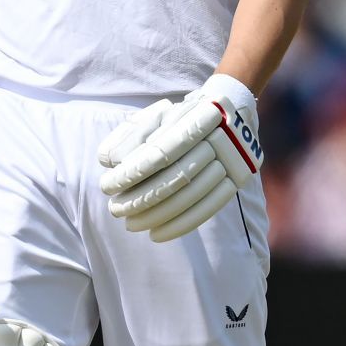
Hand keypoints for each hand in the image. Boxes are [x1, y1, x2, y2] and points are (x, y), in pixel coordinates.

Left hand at [97, 75, 262, 242]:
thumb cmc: (184, 116)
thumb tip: (109, 159)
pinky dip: (180, 225)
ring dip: (156, 216)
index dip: (133, 172)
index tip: (108, 185)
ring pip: (190, 197)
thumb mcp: (158, 114)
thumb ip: (132, 134)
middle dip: (140, 199)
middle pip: (175, 178)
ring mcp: (232, 161)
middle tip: (115, 209)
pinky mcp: (237, 179)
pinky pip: (208, 209)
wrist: (233, 111)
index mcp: (196, 117)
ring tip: (131, 224)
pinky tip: (157, 234)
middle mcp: (218, 139)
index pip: (160, 152)